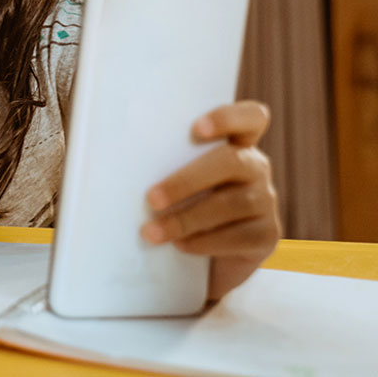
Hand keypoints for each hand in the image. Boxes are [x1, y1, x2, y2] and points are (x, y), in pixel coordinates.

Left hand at [141, 100, 280, 299]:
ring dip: (187, 218)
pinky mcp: (267, 235)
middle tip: (152, 198)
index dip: (228, 117)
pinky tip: (181, 246)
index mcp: (234, 142)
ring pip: (232, 203)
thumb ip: (159, 160)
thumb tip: (110, 154)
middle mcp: (254, 166)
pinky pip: (240, 236)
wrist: (202, 261)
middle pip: (231, 162)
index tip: (196, 128)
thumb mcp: (169, 176)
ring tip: (152, 232)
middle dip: (187, 180)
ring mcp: (265, 200)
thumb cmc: (176, 204)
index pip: (250, 117)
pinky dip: (205, 242)